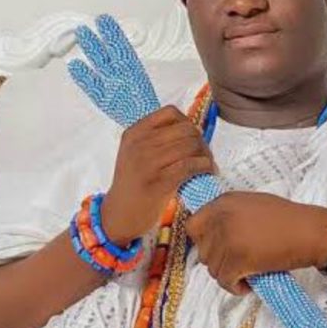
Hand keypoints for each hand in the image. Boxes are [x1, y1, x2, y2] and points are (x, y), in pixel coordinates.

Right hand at [100, 106, 215, 244]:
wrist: (118, 215)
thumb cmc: (134, 184)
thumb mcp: (135, 153)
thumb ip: (156, 138)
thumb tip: (193, 130)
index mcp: (134, 132)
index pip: (171, 112)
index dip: (188, 123)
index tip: (193, 139)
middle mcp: (139, 143)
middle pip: (186, 129)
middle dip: (202, 141)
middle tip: (205, 156)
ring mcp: (147, 162)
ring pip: (191, 145)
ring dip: (206, 155)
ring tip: (208, 166)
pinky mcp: (158, 181)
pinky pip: (190, 165)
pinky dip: (204, 167)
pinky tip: (206, 172)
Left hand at [185, 192, 326, 295]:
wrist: (310, 232)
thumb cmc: (288, 219)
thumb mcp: (253, 205)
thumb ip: (230, 214)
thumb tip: (213, 234)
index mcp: (223, 202)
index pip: (193, 225)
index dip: (205, 242)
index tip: (219, 249)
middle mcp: (221, 218)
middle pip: (203, 251)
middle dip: (219, 261)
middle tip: (238, 264)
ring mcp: (227, 239)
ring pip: (213, 269)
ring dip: (229, 276)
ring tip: (248, 273)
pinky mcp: (237, 260)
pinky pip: (225, 282)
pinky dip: (236, 287)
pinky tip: (249, 284)